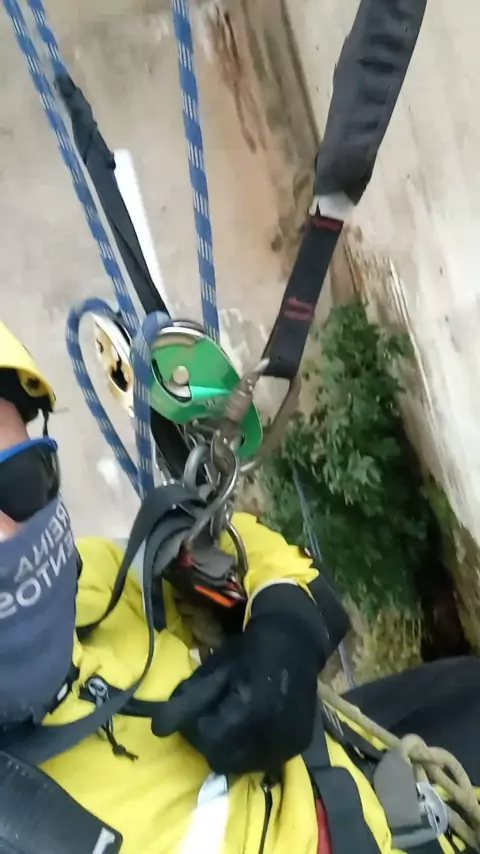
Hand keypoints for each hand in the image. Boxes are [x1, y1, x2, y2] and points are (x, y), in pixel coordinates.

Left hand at [159, 585, 323, 775]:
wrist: (294, 641)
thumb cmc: (248, 652)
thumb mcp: (213, 669)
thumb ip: (186, 702)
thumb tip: (157, 731)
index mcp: (249, 709)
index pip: (207, 741)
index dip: (196, 728)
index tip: (200, 711)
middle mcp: (273, 732)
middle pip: (224, 760)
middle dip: (212, 743)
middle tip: (217, 716)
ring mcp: (290, 743)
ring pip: (245, 766)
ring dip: (233, 750)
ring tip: (236, 721)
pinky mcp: (300, 746)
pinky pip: (266, 761)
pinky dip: (254, 749)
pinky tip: (255, 726)